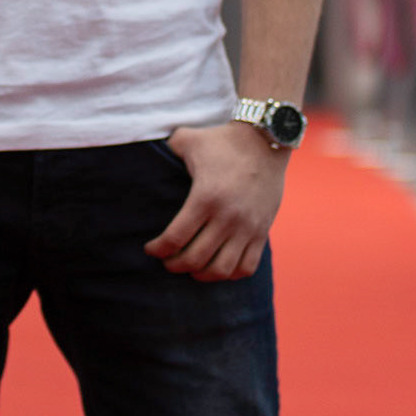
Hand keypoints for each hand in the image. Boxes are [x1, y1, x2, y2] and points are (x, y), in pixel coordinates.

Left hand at [144, 122, 288, 281]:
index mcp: (205, 197)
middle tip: (167, 261)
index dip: (158, 249)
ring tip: (192, 270)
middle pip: (195, 258)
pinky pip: (247, 267)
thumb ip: (166, 149)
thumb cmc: (223, 140)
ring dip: (201, 275)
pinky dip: (230, 274)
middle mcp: (227, 217)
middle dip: (175, 265)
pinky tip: (218, 267)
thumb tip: (149, 156)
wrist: (267, 140)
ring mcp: (247, 227)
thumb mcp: (189, 139)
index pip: (175, 238)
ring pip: (221, 269)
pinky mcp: (262, 231)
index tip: (151, 249)